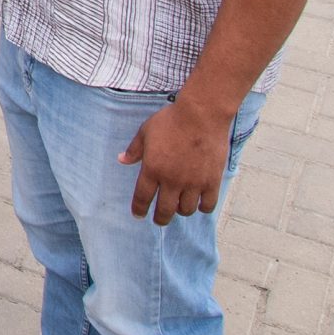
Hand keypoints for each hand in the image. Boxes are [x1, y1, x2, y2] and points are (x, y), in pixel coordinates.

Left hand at [121, 94, 233, 224]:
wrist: (201, 114)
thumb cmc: (171, 120)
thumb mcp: (146, 131)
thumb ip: (134, 149)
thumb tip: (121, 160)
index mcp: (152, 169)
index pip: (142, 198)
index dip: (139, 210)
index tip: (138, 215)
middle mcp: (172, 180)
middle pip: (165, 211)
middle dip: (160, 219)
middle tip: (159, 219)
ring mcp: (193, 183)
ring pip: (186, 210)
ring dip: (181, 211)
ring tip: (179, 206)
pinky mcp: (211, 181)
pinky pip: (207, 205)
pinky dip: (203, 207)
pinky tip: (200, 202)